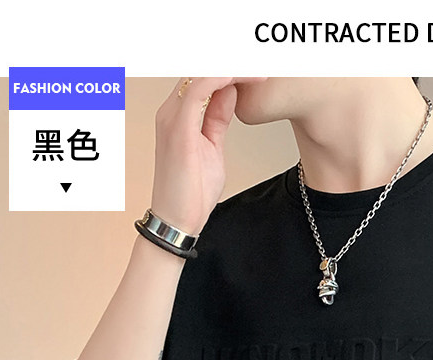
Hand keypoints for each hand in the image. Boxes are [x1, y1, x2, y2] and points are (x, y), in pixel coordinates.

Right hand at [150, 76, 267, 236]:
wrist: (177, 222)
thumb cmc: (191, 193)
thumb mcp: (212, 148)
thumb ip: (217, 119)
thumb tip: (230, 95)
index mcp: (178, 116)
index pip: (202, 78)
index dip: (229, 69)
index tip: (256, 70)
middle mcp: (170, 111)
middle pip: (200, 70)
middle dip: (232, 64)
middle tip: (262, 64)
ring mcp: (172, 118)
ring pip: (200, 73)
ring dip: (231, 67)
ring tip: (258, 68)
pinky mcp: (178, 129)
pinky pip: (200, 89)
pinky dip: (223, 78)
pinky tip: (243, 77)